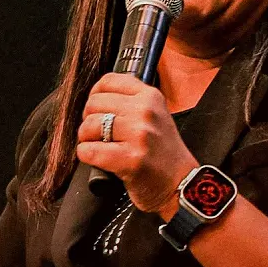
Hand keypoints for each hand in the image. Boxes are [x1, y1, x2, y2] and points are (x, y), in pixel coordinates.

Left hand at [76, 73, 199, 218]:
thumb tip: (95, 97)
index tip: (97, 109)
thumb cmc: (163, 153)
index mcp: (150, 97)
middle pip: (94, 103)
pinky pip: (89, 151)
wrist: (181, 185)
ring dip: (86, 139)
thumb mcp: (155, 116)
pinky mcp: (130, 159)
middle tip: (97, 134)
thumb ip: (130, 102)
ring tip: (99, 146)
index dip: (95, 96)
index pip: (108, 81)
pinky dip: (86, 156)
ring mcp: (139, 135)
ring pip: (89, 126)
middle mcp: (145, 112)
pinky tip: (98, 160)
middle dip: (89, 120)